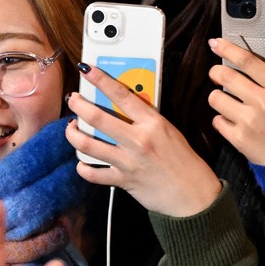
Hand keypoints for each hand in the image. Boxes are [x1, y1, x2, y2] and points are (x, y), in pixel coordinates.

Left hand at [66, 64, 220, 216]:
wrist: (193, 196)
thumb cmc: (183, 160)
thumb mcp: (168, 131)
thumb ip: (145, 119)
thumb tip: (121, 106)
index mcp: (152, 122)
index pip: (121, 95)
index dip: (100, 79)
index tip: (86, 69)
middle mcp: (138, 140)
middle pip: (98, 118)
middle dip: (79, 105)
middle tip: (72, 99)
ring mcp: (128, 161)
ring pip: (88, 145)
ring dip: (73, 134)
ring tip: (71, 128)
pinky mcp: (123, 180)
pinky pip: (93, 173)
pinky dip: (83, 168)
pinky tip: (81, 162)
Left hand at [207, 37, 264, 165]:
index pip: (248, 61)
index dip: (229, 48)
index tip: (217, 43)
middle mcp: (263, 103)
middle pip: (225, 76)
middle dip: (217, 71)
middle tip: (218, 72)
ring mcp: (248, 121)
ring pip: (216, 98)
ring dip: (219, 96)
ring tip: (228, 100)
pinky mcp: (238, 139)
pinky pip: (217, 121)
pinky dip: (221, 119)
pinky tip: (233, 120)